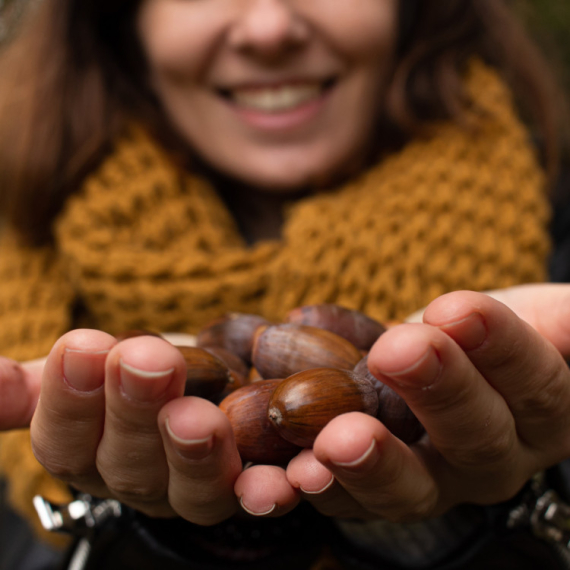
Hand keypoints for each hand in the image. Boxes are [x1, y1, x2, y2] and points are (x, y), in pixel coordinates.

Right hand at [20, 330, 297, 523]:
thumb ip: (31, 385)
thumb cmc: (133, 375)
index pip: (66, 440)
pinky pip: (263, 496)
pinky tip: (281, 479)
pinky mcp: (255, 487)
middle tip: (146, 360)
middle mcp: (143, 481)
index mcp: (92, 453)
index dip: (70, 398)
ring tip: (197, 415)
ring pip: (194, 488)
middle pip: (129, 463)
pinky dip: (270, 490)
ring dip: (195, 454)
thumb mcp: (81, 373)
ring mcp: (200, 491)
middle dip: (135, 410)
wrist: (203, 379)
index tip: (83, 345)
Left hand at [282, 289, 569, 520]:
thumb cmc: (489, 333)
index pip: (536, 383)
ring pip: (407, 488)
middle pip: (473, 435)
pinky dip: (318, 487)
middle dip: (436, 392)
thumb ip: (562, 320)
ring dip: (370, 464)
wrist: (435, 357)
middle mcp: (490, 460)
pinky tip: (292, 475)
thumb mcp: (538, 315)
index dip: (502, 348)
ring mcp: (430, 484)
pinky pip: (346, 497)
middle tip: (398, 351)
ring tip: (335, 441)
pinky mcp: (372, 487)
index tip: (457, 308)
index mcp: (541, 414)